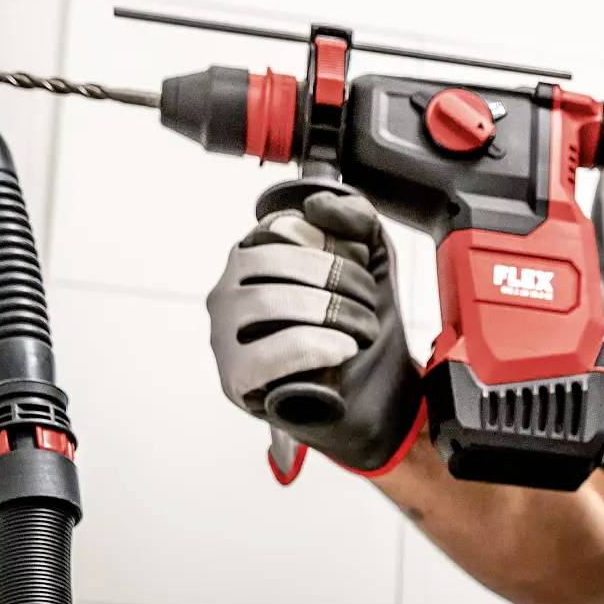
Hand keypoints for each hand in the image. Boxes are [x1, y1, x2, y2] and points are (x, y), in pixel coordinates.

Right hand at [206, 188, 423, 471]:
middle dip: (335, 280)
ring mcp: (225, 336)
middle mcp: (229, 293)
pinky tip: (341, 350)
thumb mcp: (373, 264)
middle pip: (270, 262)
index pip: (278, 227)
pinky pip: (262, 354)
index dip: (329, 244)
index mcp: (253, 259)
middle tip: (368, 306)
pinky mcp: (234, 379)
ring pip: (264, 301)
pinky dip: (311, 347)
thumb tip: (316, 204)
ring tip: (360, 332)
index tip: (363, 269)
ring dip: (329, 313)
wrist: (378, 399)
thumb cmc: (364, 332)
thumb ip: (356, 219)